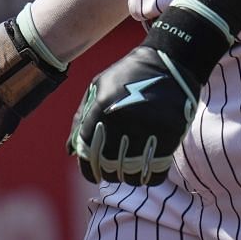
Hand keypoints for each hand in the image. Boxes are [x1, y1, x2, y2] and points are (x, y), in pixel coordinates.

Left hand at [67, 43, 204, 185]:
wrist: (168, 62)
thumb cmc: (127, 77)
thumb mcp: (97, 88)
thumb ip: (81, 119)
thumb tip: (70, 152)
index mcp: (101, 107)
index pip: (88, 151)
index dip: (88, 169)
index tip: (93, 175)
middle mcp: (122, 119)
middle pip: (109, 165)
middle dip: (109, 173)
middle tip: (113, 172)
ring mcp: (147, 128)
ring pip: (133, 172)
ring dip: (130, 177)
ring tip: (130, 171)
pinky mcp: (170, 134)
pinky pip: (157, 170)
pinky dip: (150, 177)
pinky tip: (148, 171)